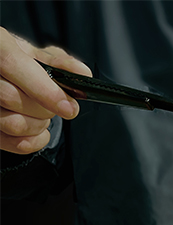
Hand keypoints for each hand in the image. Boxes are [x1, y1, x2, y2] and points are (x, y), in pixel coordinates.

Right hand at [0, 27, 91, 153]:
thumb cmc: (15, 63)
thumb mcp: (35, 56)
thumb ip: (60, 63)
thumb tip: (82, 74)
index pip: (13, 64)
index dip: (44, 89)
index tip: (69, 107)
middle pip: (12, 97)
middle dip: (45, 109)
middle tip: (56, 107)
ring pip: (12, 123)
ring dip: (39, 125)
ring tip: (42, 115)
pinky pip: (10, 142)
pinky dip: (33, 141)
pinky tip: (38, 131)